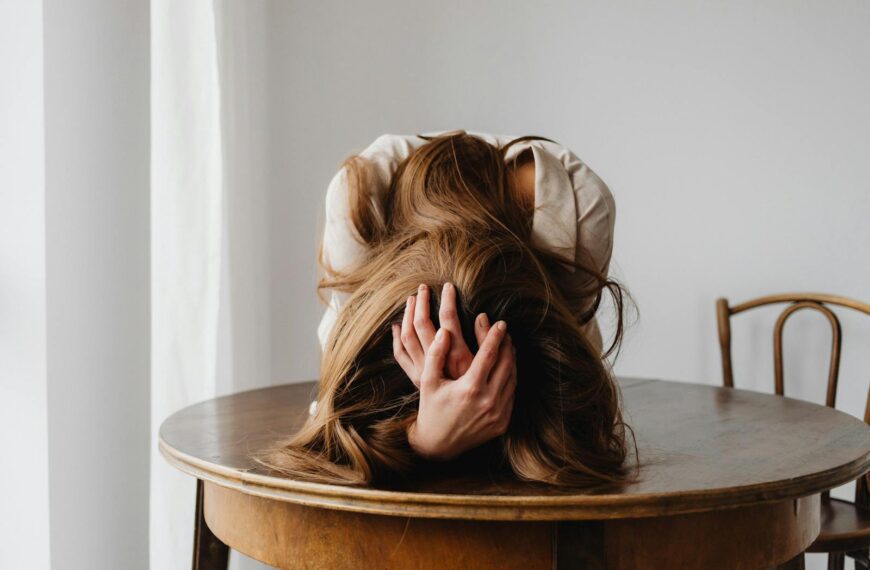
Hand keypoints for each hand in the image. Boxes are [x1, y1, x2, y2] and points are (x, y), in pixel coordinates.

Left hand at [392, 282, 484, 385]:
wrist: (456, 426)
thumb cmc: (477, 395)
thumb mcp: (486, 368)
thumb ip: (485, 342)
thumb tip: (483, 316)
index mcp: (457, 357)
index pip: (449, 319)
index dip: (448, 300)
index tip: (449, 286)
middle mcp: (436, 362)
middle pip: (422, 324)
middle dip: (423, 302)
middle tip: (424, 287)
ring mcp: (422, 369)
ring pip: (407, 336)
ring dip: (409, 314)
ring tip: (412, 298)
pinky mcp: (415, 377)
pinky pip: (400, 353)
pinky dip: (396, 337)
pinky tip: (397, 324)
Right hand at [406, 321, 516, 460]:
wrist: (438, 444)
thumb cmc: (431, 408)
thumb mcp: (429, 381)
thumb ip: (436, 354)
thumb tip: (444, 331)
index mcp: (470, 388)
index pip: (489, 355)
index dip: (495, 336)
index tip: (500, 323)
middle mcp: (488, 401)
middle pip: (506, 364)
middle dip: (507, 345)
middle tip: (505, 332)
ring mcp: (497, 414)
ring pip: (512, 378)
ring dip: (511, 360)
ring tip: (507, 346)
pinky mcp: (502, 423)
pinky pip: (511, 394)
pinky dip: (511, 378)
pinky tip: (506, 368)